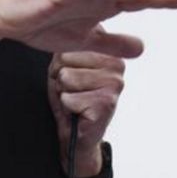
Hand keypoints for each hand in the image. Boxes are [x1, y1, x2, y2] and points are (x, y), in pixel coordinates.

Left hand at [47, 51, 124, 176]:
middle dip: (60, 77)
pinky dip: (67, 107)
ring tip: (75, 100)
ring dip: (64, 92)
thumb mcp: (64, 66)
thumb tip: (63, 47)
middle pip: (64, 59)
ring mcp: (114, 84)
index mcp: (108, 50)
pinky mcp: (107, 103)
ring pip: (66, 77)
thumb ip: (66, 49)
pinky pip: (68, 98)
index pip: (68, 43)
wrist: (77, 134)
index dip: (60, 62)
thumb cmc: (70, 97)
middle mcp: (117, 64)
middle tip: (73, 91)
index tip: (71, 74)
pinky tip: (79, 112)